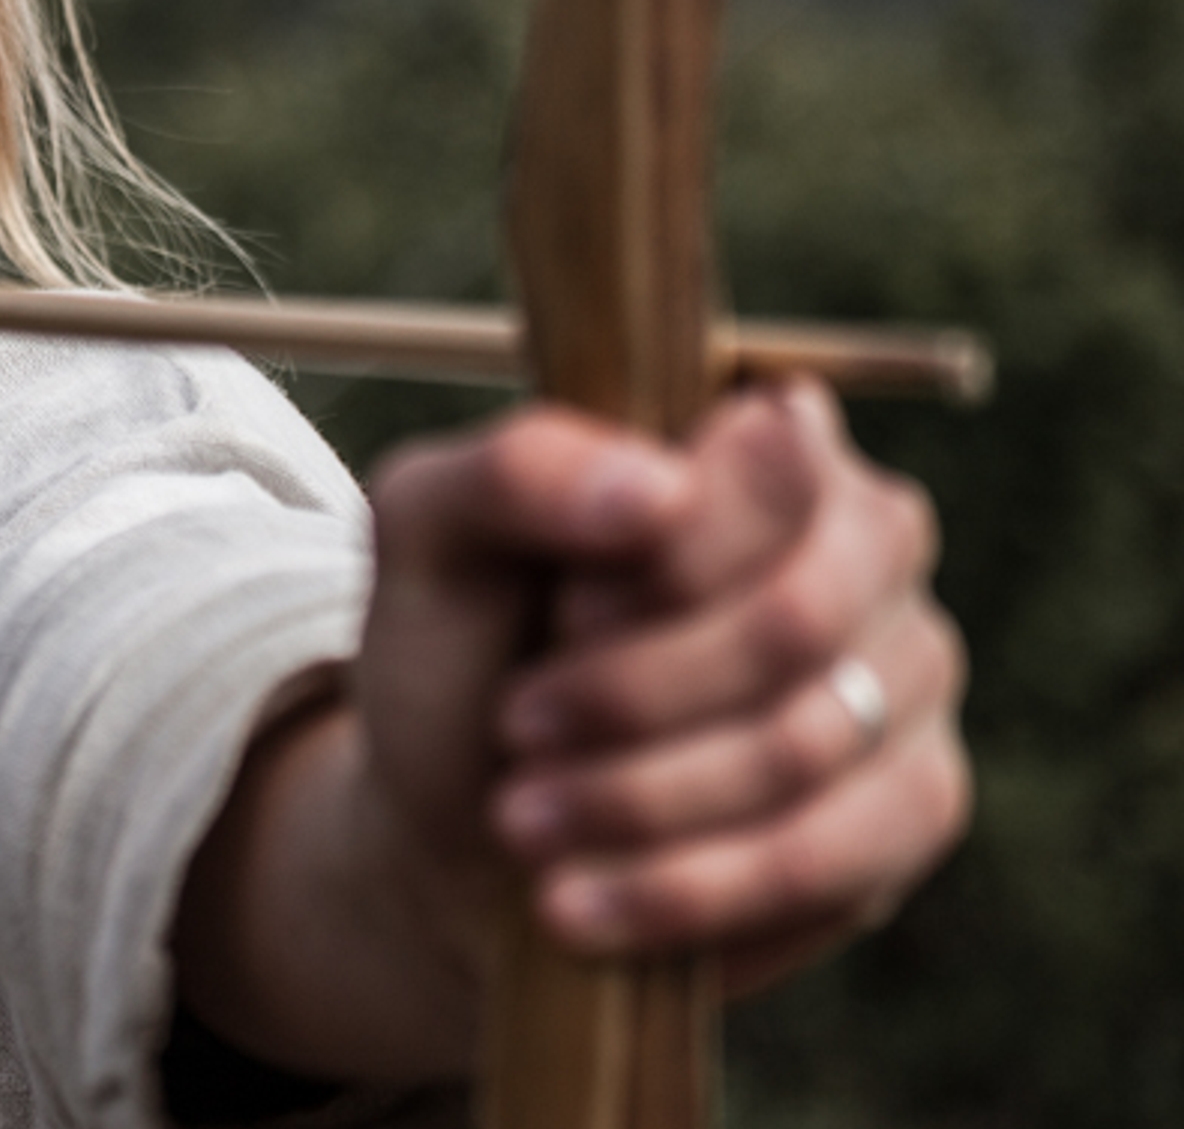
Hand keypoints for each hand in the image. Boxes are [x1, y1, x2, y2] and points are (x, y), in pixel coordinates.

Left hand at [356, 380, 968, 992]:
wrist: (465, 822)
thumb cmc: (461, 650)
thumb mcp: (431, 535)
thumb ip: (517, 471)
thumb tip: (658, 491)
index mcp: (762, 437)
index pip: (772, 465)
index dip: (657, 561)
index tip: (557, 610)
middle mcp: (866, 539)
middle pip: (797, 616)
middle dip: (634, 690)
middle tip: (519, 725)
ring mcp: (906, 671)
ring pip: (806, 743)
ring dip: (638, 797)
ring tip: (522, 821)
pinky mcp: (910, 803)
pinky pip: (834, 855)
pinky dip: (688, 887)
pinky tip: (584, 903)